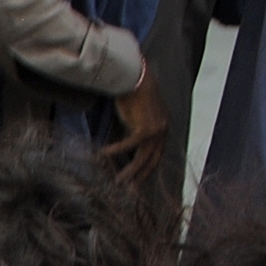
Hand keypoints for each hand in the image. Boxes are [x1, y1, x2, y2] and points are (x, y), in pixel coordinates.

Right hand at [102, 66, 168, 184]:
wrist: (134, 75)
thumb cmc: (132, 89)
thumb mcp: (137, 111)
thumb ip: (135, 125)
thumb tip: (124, 137)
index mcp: (164, 125)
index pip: (158, 152)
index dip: (149, 167)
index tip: (139, 179)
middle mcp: (164, 128)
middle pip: (153, 159)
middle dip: (142, 176)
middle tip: (131, 190)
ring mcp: (157, 129)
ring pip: (143, 158)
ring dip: (129, 172)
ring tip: (118, 182)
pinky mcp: (145, 128)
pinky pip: (127, 146)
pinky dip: (113, 151)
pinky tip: (101, 155)